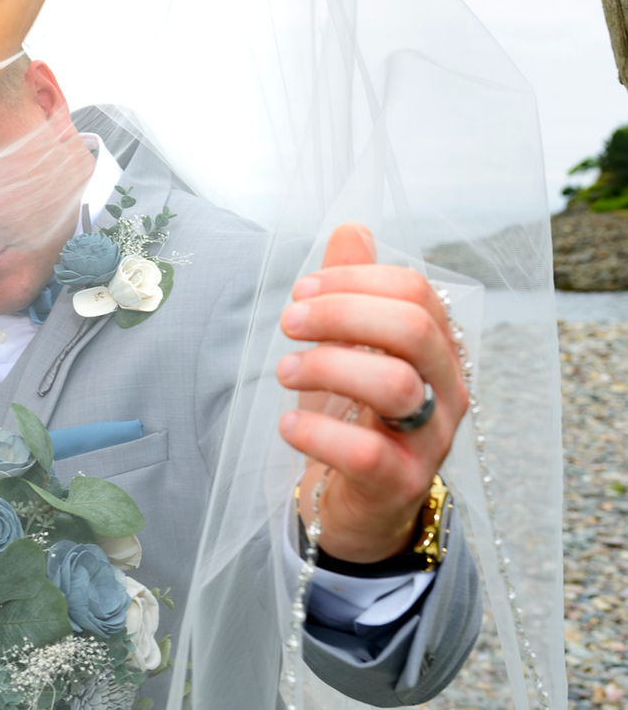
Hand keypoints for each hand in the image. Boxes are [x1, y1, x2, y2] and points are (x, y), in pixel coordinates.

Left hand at [275, 223, 468, 562]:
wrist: (354, 503)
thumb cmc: (352, 416)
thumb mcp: (348, 349)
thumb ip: (353, 292)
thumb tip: (352, 229)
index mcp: (437, 349)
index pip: (414, 291)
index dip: (354, 280)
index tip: (302, 290)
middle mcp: (446, 390)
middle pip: (412, 327)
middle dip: (341, 313)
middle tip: (289, 323)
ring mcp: (430, 440)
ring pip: (395, 383)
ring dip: (327, 365)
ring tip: (285, 370)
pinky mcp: (399, 485)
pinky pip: (367, 452)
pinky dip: (317, 431)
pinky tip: (287, 425)